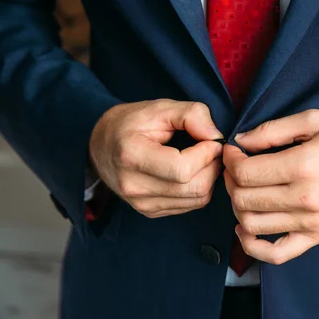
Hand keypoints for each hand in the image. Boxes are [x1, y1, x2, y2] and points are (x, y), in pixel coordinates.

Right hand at [89, 99, 223, 217]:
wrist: (102, 145)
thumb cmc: (132, 123)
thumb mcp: (160, 107)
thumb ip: (192, 114)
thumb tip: (216, 137)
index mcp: (131, 155)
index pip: (183, 168)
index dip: (206, 153)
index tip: (212, 139)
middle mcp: (134, 186)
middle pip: (195, 187)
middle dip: (213, 166)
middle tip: (212, 148)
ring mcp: (141, 203)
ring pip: (198, 199)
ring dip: (210, 178)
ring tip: (204, 158)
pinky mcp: (150, 211)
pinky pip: (191, 205)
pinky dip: (200, 188)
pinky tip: (194, 171)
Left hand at [223, 109, 318, 264]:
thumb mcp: (315, 121)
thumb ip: (273, 129)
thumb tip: (241, 142)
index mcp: (303, 165)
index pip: (246, 173)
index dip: (231, 161)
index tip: (234, 151)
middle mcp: (305, 198)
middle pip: (244, 198)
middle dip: (231, 181)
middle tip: (237, 168)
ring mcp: (310, 223)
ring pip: (252, 224)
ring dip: (238, 207)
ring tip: (244, 191)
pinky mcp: (315, 238)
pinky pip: (276, 255)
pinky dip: (252, 247)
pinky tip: (245, 228)